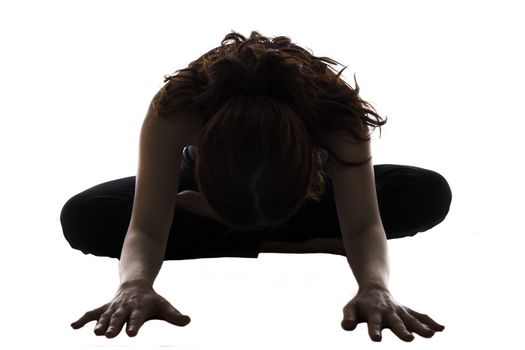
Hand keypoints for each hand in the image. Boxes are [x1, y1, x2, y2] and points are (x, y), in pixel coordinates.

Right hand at [71, 281, 190, 337]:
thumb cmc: (151, 300)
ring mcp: (113, 308)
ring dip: (100, 324)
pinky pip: (91, 313)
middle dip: (115, 326)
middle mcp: (125, 308)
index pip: (137, 318)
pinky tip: (73, 326)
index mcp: (140, 308)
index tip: (131, 334)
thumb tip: (188, 321)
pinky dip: (82, 319)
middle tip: (110, 335)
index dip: (134, 325)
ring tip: (96, 333)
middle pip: (119, 317)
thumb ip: (174, 315)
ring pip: (105, 316)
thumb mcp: (164, 306)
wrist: (135, 284)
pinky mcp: (103, 308)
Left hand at [341, 285, 444, 341]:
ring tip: (430, 335)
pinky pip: (420, 316)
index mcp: (374, 312)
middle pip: (396, 322)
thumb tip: (346, 326)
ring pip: (411, 319)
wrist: (374, 289)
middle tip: (409, 339)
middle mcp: (389, 312)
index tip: (377, 339)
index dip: (374, 330)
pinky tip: (441, 329)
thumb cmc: (361, 303)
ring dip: (421, 327)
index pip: (373, 323)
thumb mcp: (351, 308)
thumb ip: (349, 317)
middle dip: (402, 330)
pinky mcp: (408, 312)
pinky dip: (430, 322)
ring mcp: (400, 312)